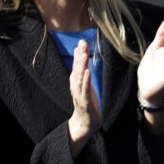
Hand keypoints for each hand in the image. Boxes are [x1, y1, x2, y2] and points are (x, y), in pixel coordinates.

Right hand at [67, 40, 101, 155]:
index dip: (78, 53)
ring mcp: (79, 93)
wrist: (85, 122)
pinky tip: (88, 72)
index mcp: (76, 81)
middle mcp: (76, 86)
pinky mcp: (85, 101)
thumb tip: (82, 55)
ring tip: (84, 54)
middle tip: (82, 43)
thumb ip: (83, 71)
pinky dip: (86, 80)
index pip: (77, 65)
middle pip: (77, 68)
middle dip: (80, 56)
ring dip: (81, 65)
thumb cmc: (86, 101)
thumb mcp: (85, 84)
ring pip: (80, 77)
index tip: (81, 41)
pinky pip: (85, 89)